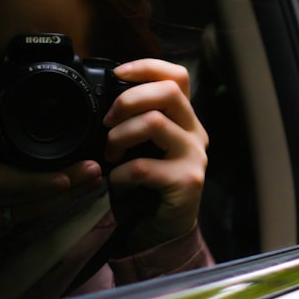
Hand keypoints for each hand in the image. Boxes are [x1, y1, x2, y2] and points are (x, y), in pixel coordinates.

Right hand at [0, 68, 103, 259]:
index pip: (4, 182)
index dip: (37, 183)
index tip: (66, 175)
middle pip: (27, 199)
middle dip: (64, 187)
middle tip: (94, 170)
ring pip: (32, 215)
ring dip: (65, 200)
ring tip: (94, 182)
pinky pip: (26, 224)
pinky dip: (49, 211)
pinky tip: (72, 198)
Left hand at [104, 59, 208, 251]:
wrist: (159, 231)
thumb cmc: (144, 186)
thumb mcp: (139, 145)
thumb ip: (133, 120)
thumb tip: (104, 96)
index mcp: (183, 118)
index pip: (177, 76)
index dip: (148, 67)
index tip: (118, 73)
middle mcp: (194, 132)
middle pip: (168, 92)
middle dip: (128, 100)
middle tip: (107, 120)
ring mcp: (194, 156)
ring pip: (155, 122)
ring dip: (120, 136)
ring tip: (110, 155)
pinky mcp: (187, 181)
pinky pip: (144, 166)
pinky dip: (121, 174)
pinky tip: (118, 183)